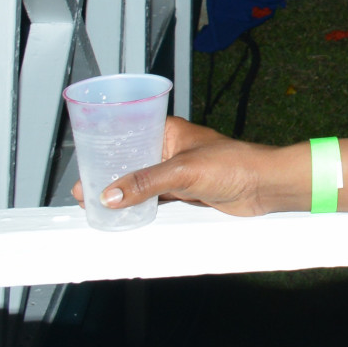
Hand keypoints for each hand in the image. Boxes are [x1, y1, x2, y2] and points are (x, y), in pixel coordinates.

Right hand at [70, 116, 286, 216]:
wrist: (264, 185)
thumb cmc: (235, 163)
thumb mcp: (183, 171)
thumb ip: (146, 183)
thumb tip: (111, 195)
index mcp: (168, 131)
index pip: (128, 135)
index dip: (104, 149)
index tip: (83, 167)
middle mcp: (170, 149)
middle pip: (130, 161)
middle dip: (108, 176)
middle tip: (84, 193)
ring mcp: (176, 171)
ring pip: (140, 183)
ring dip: (122, 194)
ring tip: (97, 207)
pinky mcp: (185, 191)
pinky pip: (154, 198)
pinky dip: (139, 206)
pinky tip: (125, 216)